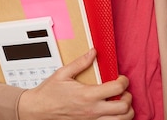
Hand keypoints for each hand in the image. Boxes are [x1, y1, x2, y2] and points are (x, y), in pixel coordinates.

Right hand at [18, 49, 133, 119]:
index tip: (122, 78)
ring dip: (126, 112)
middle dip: (129, 98)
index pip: (116, 89)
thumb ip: (80, 63)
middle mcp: (92, 111)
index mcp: (87, 95)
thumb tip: (93, 52)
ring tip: (121, 103)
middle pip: (123, 108)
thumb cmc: (48, 93)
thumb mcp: (63, 73)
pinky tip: (112, 112)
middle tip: (124, 91)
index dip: (124, 81)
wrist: (37, 110)